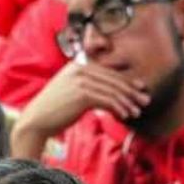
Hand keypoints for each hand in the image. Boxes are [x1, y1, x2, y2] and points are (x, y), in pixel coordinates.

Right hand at [11, 61, 150, 158]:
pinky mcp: (82, 93)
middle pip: (114, 78)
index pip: (110, 69)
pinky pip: (107, 100)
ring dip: (128, 102)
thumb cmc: (56, 108)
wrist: (37, 119)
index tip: (141, 87)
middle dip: (132, 90)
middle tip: (145, 101)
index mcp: (80, 64)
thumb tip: (113, 94)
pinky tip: (125, 116)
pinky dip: (119, 108)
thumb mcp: (73, 91)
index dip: (127, 78)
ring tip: (137, 112)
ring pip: (113, 89)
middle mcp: (81, 68)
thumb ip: (90, 87)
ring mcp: (81, 79)